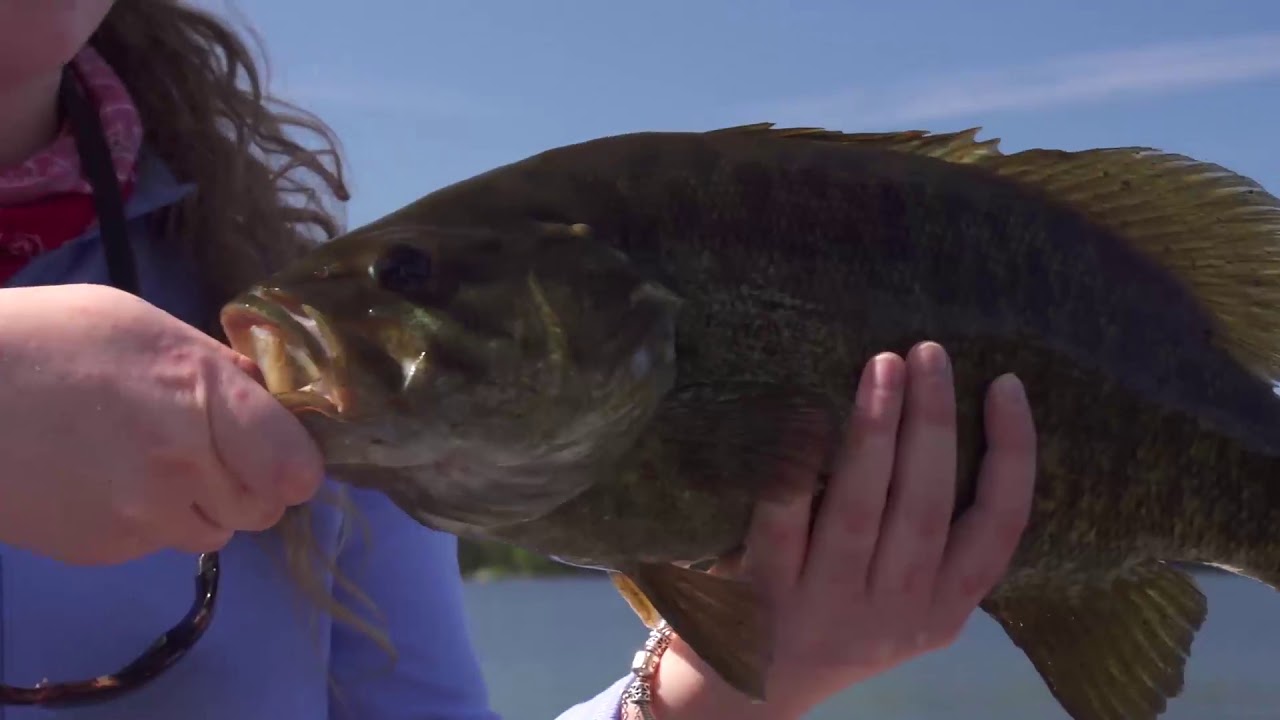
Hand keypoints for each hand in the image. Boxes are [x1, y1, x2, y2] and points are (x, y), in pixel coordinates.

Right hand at [0, 284, 323, 564]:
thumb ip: (215, 368)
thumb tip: (261, 396)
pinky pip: (158, 545)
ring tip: (151, 462)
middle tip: (209, 449)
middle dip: (250, 482)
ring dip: (202, 504)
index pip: (297, 468)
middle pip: (264, 508)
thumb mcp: (145, 326)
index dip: (293, 461)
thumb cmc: (48, 341)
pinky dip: (150, 521)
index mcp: (204, 397)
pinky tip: (108, 481)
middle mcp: (184, 466)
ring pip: (215, 532)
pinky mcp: (104, 550)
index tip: (277, 448)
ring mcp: (143, 517)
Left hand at [652, 341, 1036, 718]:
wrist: (744, 694)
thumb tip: (936, 415)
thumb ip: (924, 538)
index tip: (1006, 386)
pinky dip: (797, 467)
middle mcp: (894, 614)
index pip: (999, 530)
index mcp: (942, 611)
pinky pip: (783, 521)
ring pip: (860, 510)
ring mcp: (828, 608)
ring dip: (876, 433)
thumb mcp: (898, 600)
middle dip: (933, 424)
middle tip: (930, 353)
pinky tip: (805, 415)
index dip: (1013, 456)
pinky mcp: (765, 597)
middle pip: (927, 508)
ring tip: (882, 366)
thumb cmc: (830, 621)